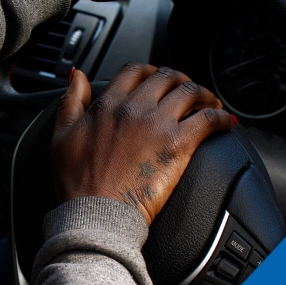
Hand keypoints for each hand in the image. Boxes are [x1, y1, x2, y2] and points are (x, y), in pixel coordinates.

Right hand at [52, 64, 233, 224]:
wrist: (96, 213)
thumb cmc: (78, 183)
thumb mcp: (60, 136)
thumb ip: (70, 101)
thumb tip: (78, 77)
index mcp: (107, 105)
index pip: (134, 71)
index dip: (149, 71)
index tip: (156, 79)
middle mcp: (134, 108)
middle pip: (167, 77)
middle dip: (179, 79)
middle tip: (186, 90)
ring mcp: (158, 124)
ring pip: (190, 92)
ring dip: (204, 94)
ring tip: (210, 103)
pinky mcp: (179, 144)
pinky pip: (209, 119)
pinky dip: (222, 117)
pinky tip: (225, 122)